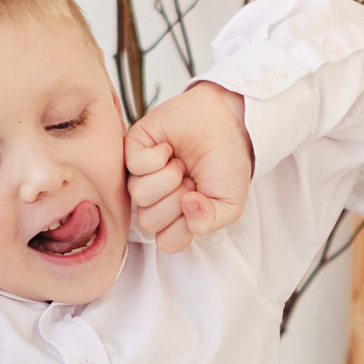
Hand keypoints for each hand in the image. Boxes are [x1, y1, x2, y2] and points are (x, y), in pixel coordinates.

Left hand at [125, 82, 252, 252]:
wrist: (227, 122)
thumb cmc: (227, 162)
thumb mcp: (230, 203)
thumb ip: (209, 221)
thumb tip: (187, 209)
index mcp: (175, 217)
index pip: (166, 241)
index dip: (184, 226)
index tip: (200, 203)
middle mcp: (155, 200)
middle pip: (150, 220)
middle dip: (176, 200)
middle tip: (191, 180)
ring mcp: (141, 176)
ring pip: (140, 195)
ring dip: (168, 177)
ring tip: (181, 164)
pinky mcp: (133, 149)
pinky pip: (134, 166)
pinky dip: (156, 157)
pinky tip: (168, 149)